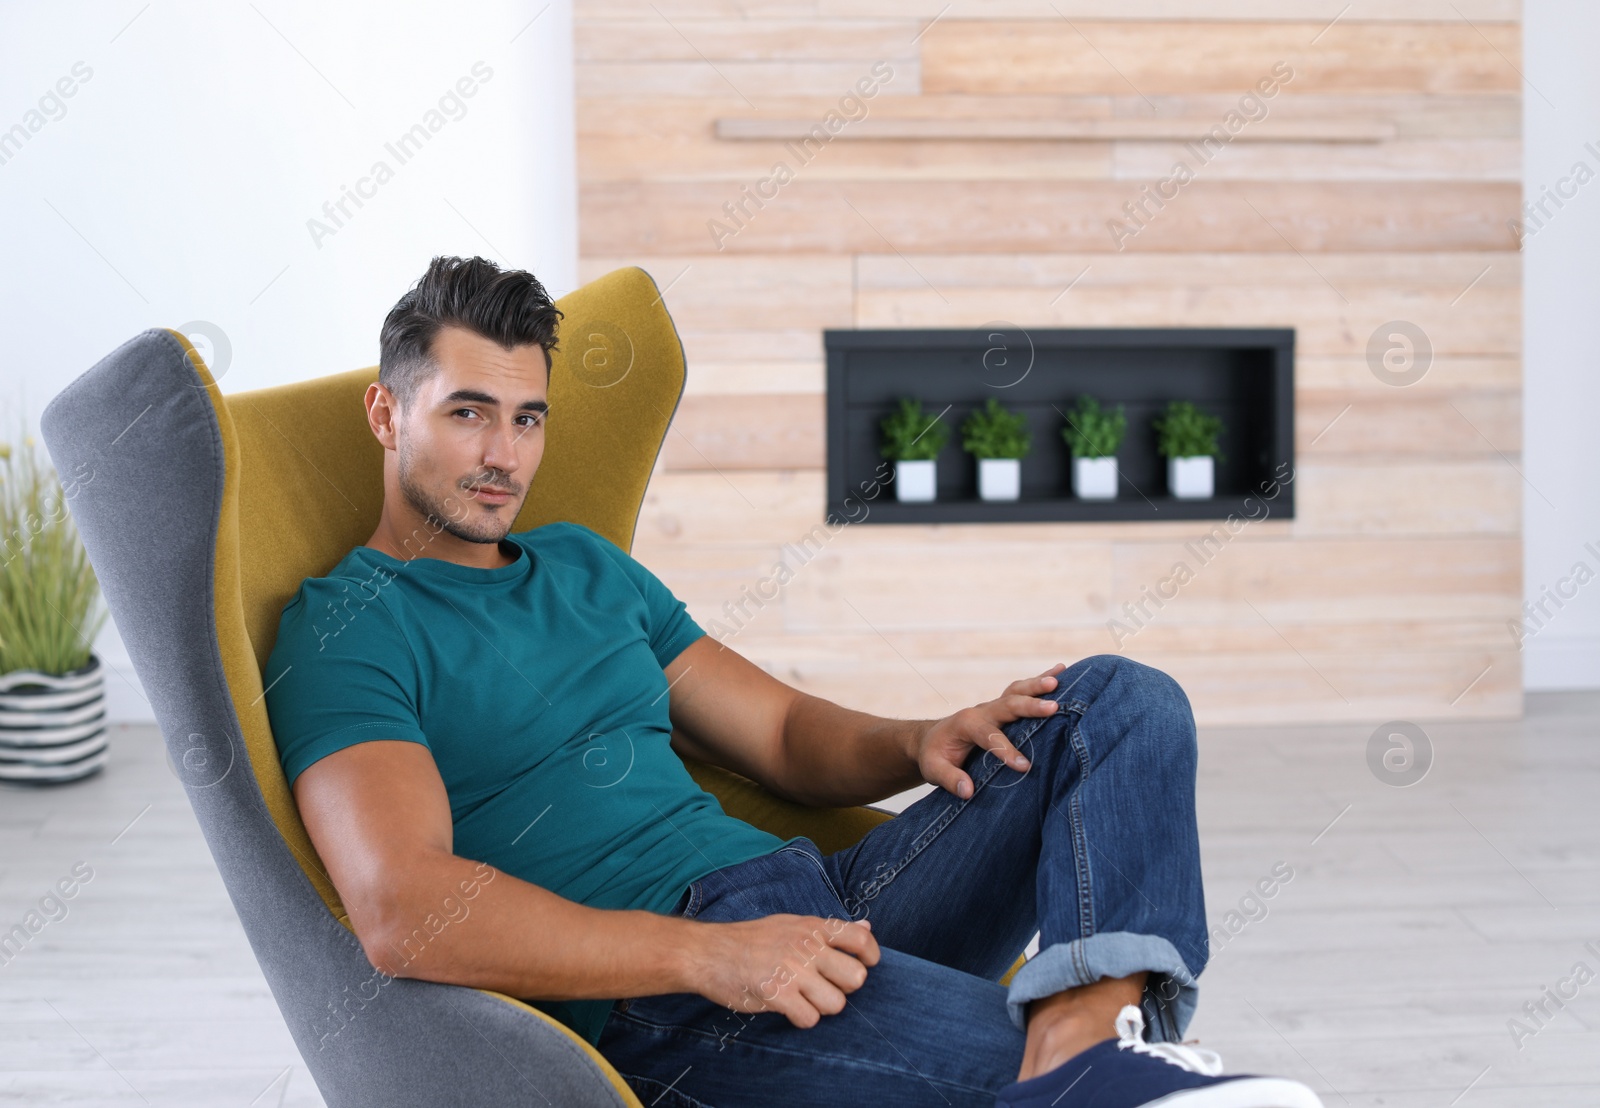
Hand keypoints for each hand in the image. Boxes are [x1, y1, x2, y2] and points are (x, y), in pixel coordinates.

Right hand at [689, 914, 878, 1027]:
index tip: (863, 965)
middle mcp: (807, 946)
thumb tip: (867, 925)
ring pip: (837, 1003)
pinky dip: (802, 1019)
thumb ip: (830, 929)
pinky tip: (789, 1009)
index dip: (870, 957)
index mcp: (812, 927)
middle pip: (856, 977)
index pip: (860, 939)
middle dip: (845, 988)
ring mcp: (792, 970)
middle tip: (826, 987)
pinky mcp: (776, 994)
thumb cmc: (751, 940)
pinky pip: (810, 1018)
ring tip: (804, 1000)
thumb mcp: (792, 924)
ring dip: (823, 1007)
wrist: (708, 953)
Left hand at [912, 663, 1066, 798]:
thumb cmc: (934, 755)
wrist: (931, 739)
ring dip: (1037, 685)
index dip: (1006, 750)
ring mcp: (993, 707)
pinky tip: (1061, 671)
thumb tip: (967, 790)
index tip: (1024, 766)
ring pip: (1016, 692)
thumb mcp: (933, 769)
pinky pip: (1021, 691)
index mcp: (965, 724)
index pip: (988, 736)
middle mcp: (981, 711)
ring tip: (1059, 680)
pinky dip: (1040, 680)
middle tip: (1053, 707)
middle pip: (1007, 705)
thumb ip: (949, 778)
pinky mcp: (1002, 707)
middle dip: (1030, 706)